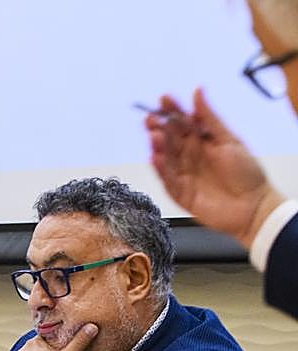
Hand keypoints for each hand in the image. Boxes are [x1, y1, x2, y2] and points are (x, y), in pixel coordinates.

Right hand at [147, 89, 284, 248]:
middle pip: (170, 139)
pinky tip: (155, 158)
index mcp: (203, 142)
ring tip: (154, 135)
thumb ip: (210, 118)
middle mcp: (190, 157)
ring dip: (158, 146)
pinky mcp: (180, 193)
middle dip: (158, 127)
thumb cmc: (247, 173)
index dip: (173, 110)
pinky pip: (167, 178)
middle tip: (150, 119)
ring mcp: (184, 174)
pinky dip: (161, 168)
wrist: (253, 206)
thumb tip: (197, 91)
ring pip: (166, 158)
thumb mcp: (229, 139)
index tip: (164, 99)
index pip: (183, 123)